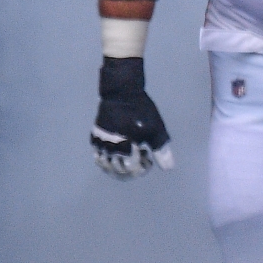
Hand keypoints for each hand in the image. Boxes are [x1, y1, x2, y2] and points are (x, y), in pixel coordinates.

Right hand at [92, 57, 173, 178]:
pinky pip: (97, 155)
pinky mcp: (95, 135)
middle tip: (140, 158)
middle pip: (116, 170)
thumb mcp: (156, 130)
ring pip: (104, 165)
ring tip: (128, 160)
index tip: (149, 160)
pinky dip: (105, 160)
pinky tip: (117, 154)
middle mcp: (108, 147)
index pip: (130, 170)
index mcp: (124, 147)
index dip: (141, 169)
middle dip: (130, 169)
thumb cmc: (141, 111)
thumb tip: (168, 168)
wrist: (121, 92)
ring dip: (116, 167)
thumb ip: (161, 150)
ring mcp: (99, 142)